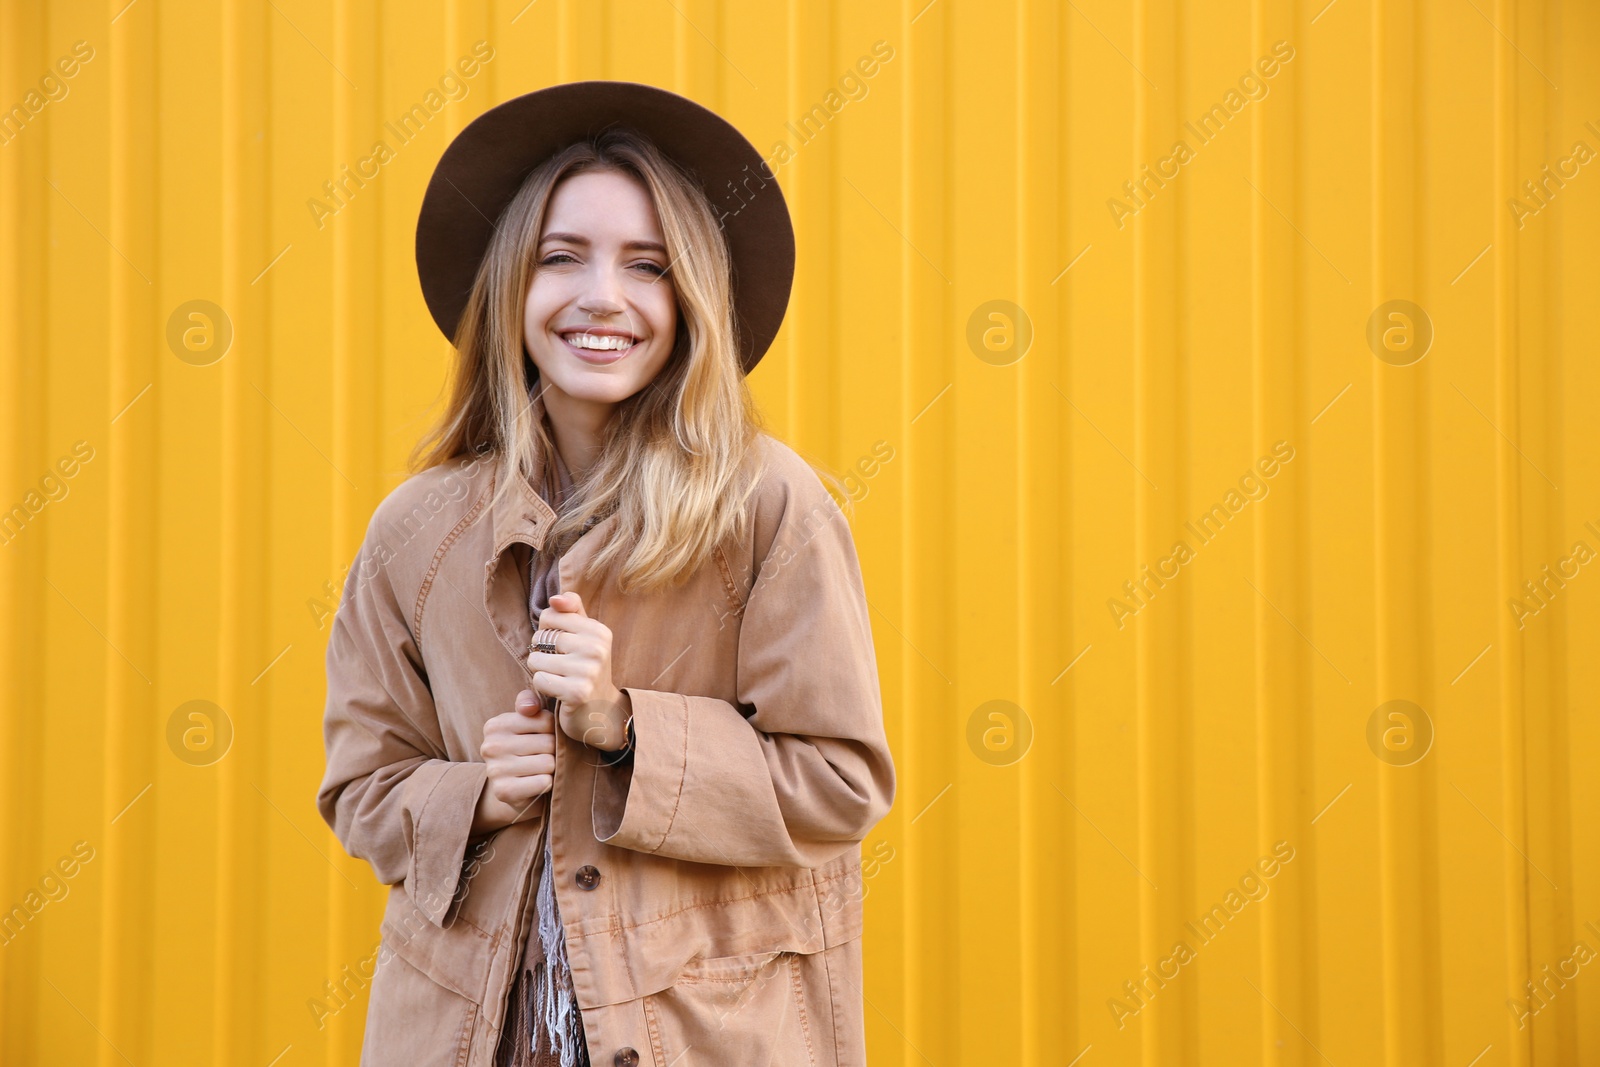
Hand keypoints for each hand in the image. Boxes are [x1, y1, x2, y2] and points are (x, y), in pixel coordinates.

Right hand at [472, 688, 554, 835]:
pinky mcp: (504, 792)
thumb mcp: (526, 722)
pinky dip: (547, 784)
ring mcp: (495, 770)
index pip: (546, 720)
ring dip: (551, 769)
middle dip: (553, 751)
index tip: (542, 738)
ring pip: (548, 763)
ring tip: (540, 770)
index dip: (552, 731)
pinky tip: (537, 784)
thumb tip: (530, 707)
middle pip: (548, 742)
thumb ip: (529, 702)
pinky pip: (543, 782)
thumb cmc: (526, 749)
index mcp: (495, 725)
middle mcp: (491, 746)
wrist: (513, 790)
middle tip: (543, 757)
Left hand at [527, 591, 630, 751]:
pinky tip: (559, 692)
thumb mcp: (585, 637)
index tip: (562, 647)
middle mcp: (597, 648)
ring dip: (540, 672)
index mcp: (599, 630)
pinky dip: (542, 688)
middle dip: (541, 654)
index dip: (546, 632)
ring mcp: (589, 670)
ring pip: (536, 660)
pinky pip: (539, 680)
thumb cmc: (586, 670)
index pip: (550, 615)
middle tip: (560, 667)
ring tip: (559, 679)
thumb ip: (572, 611)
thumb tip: (555, 599)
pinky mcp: (577, 692)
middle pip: (540, 638)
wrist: (602, 712)